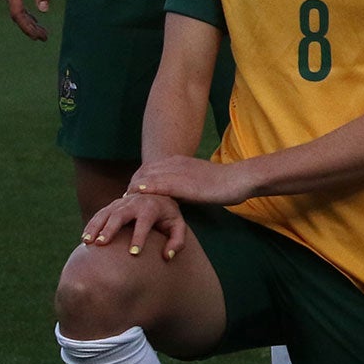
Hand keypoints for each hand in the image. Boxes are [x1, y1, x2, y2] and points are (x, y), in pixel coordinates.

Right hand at [0, 0, 51, 40]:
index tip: (38, 36)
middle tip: (45, 38)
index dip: (28, 27)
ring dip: (28, 21)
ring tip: (43, 33)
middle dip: (30, 27)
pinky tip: (36, 19)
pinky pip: (16, 3)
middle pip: (16, 14)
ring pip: (16, 10)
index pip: (17, 13)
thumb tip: (43, 11)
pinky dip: (26, 12)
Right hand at [83, 191, 186, 259]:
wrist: (157, 196)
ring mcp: (121, 202)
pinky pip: (99, 215)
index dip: (139, 237)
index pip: (145, 222)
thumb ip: (177, 241)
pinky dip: (91, 225)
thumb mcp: (177, 226)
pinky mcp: (112, 206)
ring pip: (105, 213)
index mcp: (152, 207)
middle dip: (110, 228)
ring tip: (87, 242)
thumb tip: (167, 257)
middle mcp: (135, 202)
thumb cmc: (167, 217)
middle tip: (102, 243)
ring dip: (95, 227)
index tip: (133, 253)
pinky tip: (84, 238)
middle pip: (121, 214)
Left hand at [131, 154, 251, 206]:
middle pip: (143, 171)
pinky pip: (157, 184)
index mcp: (179, 161)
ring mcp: (178, 171)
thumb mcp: (200, 180)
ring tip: (124, 202)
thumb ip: (185, 183)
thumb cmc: (224, 184)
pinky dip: (144, 190)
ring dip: (133, 188)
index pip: (149, 169)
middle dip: (132, 185)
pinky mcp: (182, 182)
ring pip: (146, 176)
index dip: (138, 181)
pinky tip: (135, 197)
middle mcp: (175, 163)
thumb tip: (176, 194)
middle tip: (123, 201)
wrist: (240, 179)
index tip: (130, 194)